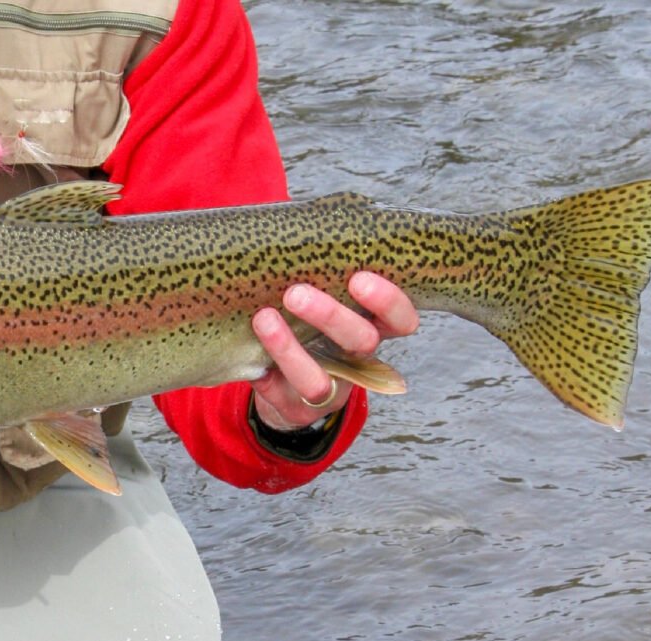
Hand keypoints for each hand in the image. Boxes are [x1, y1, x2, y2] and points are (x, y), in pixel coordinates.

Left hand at [250, 271, 419, 429]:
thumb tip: (307, 223)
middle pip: (361, 343)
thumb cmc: (307, 324)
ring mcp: (329, 390)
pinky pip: (278, 392)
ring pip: (317, 379)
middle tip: (296, 293)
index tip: (359, 278)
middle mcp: (357, 362)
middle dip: (330, 317)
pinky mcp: (295, 408)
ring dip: (289, 349)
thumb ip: (324, 272)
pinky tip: (249, 346)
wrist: (283, 382)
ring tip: (263, 317)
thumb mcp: (324, 297)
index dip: (388, 302)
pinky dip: (263, 368)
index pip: (401, 320)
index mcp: (372, 328)